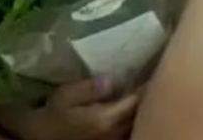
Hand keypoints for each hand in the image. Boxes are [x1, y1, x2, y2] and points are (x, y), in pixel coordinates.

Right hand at [0, 78, 140, 139]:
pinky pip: (125, 129)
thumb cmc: (48, 119)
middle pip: (138, 113)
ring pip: (133, 123)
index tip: (154, 71)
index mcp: (107, 118)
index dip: (146, 86)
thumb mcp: (63, 97)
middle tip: (150, 79)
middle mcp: (114, 132)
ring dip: (138, 109)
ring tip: (140, 92)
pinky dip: (129, 118)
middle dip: (145, 97)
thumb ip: (88, 88)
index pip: (136, 100)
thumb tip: (111, 80)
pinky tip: (126, 108)